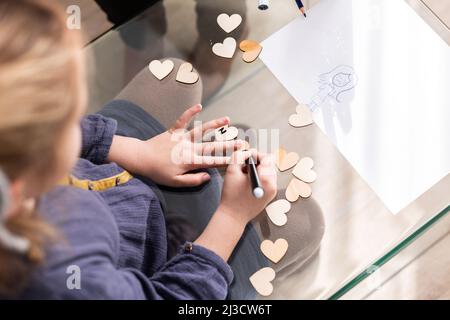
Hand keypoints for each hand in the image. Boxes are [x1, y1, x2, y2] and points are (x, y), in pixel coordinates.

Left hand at [108, 104, 245, 186]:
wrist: (140, 158)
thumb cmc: (157, 172)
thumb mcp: (175, 182)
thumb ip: (193, 180)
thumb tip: (208, 176)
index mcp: (190, 161)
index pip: (212, 161)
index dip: (227, 160)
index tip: (239, 159)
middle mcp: (189, 147)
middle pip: (212, 145)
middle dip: (228, 144)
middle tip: (242, 141)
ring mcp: (182, 138)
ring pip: (201, 130)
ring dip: (214, 124)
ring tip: (227, 119)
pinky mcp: (174, 131)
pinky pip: (183, 120)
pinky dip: (190, 112)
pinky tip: (200, 106)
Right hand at [194, 149, 276, 260]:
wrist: (232, 217)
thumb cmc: (231, 196)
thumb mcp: (232, 171)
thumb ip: (239, 156)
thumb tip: (246, 152)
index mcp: (266, 178)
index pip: (267, 158)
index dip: (255, 154)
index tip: (246, 157)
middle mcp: (273, 185)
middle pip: (269, 165)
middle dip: (256, 163)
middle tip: (244, 166)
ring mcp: (272, 192)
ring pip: (268, 172)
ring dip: (257, 170)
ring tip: (244, 175)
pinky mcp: (269, 196)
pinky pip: (266, 181)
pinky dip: (258, 178)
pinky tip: (247, 183)